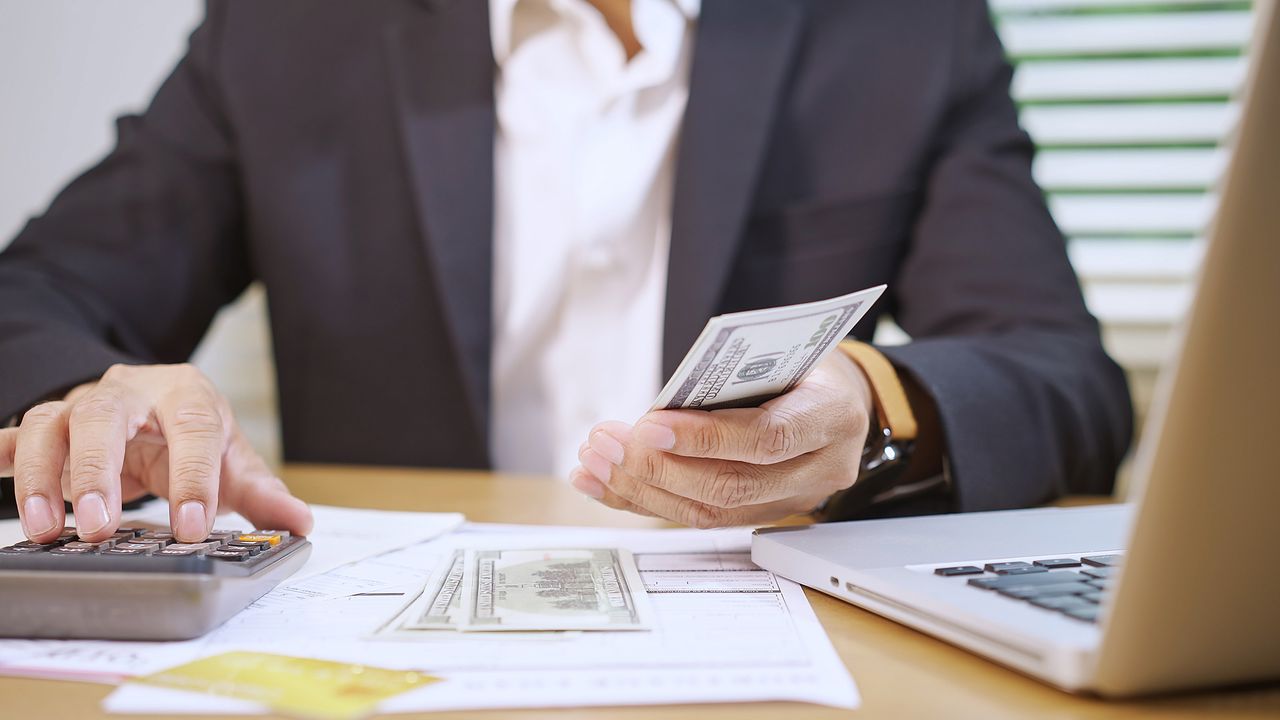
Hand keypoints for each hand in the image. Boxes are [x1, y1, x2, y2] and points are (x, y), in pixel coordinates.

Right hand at [0, 363, 312, 543]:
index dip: (194, 477)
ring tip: (46, 529)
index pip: (192, 429)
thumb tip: (299, 523)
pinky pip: (12, 438)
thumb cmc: (193, 432)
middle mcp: (128, 392)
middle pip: (104, 416)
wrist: (154, 401)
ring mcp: (79, 406)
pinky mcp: (46, 428)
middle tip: (99, 525)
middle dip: (98, 470)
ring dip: (43, 476)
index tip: (194, 526)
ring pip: (49, 426)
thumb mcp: (231, 457)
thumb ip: (261, 492)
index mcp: (184, 394)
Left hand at [571, 352, 873, 526]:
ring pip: (711, 512)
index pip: (767, 439)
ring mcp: (792, 500)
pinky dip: (645, 501)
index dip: (706, 438)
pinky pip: (700, 518)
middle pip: (732, 485)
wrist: (843, 398)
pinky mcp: (762, 514)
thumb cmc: (804, 363)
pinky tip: (603, 484)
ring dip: (642, 489)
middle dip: (658, 468)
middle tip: (606, 444)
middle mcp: (819, 469)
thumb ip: (735, 375)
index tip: (648, 425)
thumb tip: (664, 405)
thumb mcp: (783, 350)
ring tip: (594, 463)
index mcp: (831, 416)